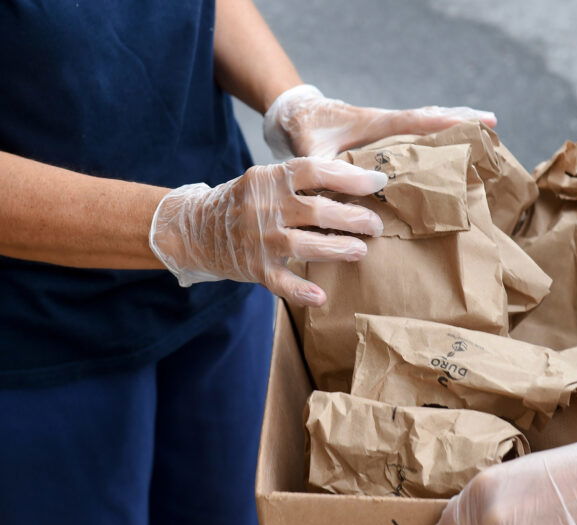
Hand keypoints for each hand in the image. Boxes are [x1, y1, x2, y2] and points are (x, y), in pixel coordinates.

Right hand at [149, 157, 386, 305]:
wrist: (195, 227)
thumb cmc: (245, 202)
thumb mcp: (267, 181)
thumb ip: (302, 182)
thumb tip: (356, 183)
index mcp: (271, 179)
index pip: (315, 171)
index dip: (349, 177)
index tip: (377, 182)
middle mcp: (265, 207)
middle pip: (317, 210)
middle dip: (353, 217)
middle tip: (376, 224)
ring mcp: (260, 239)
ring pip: (305, 244)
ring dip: (337, 248)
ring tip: (361, 250)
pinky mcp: (255, 267)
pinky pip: (281, 282)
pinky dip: (300, 291)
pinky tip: (320, 297)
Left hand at [263, 84, 496, 158]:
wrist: (296, 115)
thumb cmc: (304, 133)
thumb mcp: (311, 155)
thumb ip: (325, 172)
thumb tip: (340, 193)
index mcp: (374, 124)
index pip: (413, 121)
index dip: (441, 124)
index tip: (470, 122)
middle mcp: (386, 122)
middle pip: (430, 116)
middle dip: (461, 117)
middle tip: (493, 121)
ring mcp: (388, 127)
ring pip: (427, 121)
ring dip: (454, 122)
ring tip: (485, 125)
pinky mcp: (385, 134)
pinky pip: (418, 129)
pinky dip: (438, 131)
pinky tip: (453, 140)